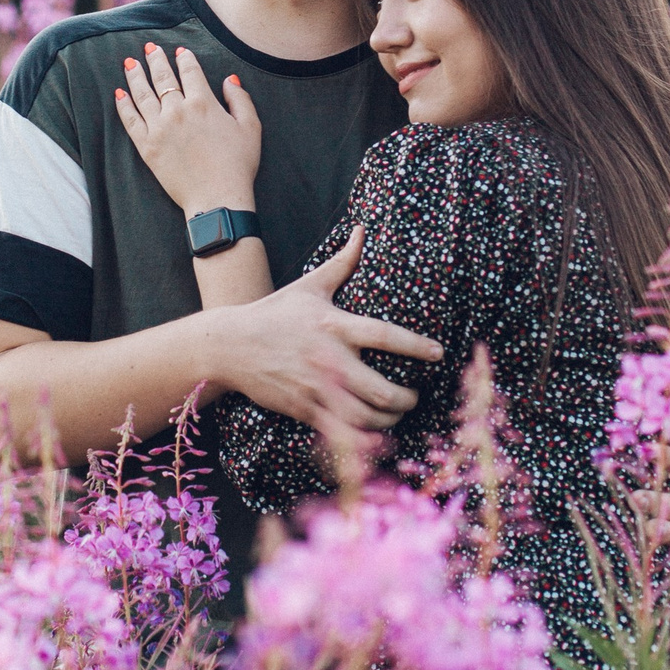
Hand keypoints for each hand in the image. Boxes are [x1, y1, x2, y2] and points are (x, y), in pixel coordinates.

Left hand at [114, 43, 260, 215]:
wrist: (217, 198)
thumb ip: (240, 99)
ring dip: (135, 76)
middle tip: (149, 48)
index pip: (189, 72)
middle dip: (155, 60)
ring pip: (142, 94)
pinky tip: (119, 94)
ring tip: (129, 63)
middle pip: (162, 77)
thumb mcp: (251, 128)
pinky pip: (130, 121)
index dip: (184, 58)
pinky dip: (123, 106)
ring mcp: (159, 129)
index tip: (179, 51)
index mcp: (203, 103)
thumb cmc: (238, 165)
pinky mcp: (147, 147)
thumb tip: (229, 79)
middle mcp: (178, 111)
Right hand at [211, 228, 443, 434]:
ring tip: (397, 415)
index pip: (384, 335)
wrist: (229, 346)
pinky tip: (375, 436)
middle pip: (381, 389)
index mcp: (333, 325)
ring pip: (364, 416)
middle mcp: (327, 359)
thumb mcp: (310, 286)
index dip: (415, 346)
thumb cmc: (274, 313)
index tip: (439, 353)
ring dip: (389, 421)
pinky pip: (340, 432)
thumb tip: (362, 230)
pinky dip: (362, 439)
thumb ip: (342, 262)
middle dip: (407, 399)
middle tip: (416, 396)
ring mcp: (315, 388)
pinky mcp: (303, 408)